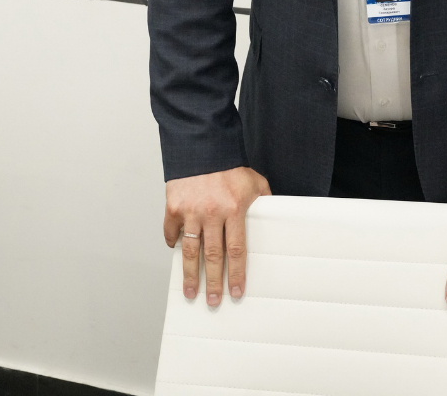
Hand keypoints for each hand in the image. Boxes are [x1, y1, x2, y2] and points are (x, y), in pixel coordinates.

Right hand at [164, 166, 270, 305]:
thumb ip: (263, 203)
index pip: (236, 250)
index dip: (236, 274)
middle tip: (213, 301)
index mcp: (234, 209)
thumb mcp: (255, 182)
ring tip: (190, 291)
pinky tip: (176, 253)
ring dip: (190, 274)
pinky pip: (171, 232)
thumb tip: (274, 221)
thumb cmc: (230, 166)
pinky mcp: (174, 206)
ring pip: (190, 251)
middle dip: (214, 282)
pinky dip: (173, 243)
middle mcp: (212, 213)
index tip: (236, 292)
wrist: (204, 145)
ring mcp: (191, 210)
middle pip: (213, 257)